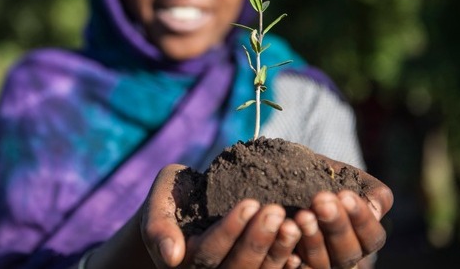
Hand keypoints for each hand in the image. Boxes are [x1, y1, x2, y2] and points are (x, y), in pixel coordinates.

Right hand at [141, 164, 304, 267]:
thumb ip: (158, 226)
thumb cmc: (172, 197)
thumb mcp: (159, 202)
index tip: (251, 202)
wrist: (187, 205)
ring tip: (295, 223)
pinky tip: (301, 244)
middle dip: (257, 241)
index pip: (207, 254)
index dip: (230, 231)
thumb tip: (172, 256)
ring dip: (278, 252)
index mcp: (183, 264)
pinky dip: (288, 263)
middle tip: (277, 210)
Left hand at [292, 156, 393, 268]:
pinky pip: (294, 264)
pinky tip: (287, 229)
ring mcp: (320, 262)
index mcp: (364, 239)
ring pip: (321, 261)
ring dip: (313, 238)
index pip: (372, 237)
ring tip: (303, 214)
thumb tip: (375, 207)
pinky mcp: (295, 263)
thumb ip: (372, 192)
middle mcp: (344, 256)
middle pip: (348, 252)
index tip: (345, 195)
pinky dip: (290, 249)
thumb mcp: (353, 179)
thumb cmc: (330, 178)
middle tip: (322, 200)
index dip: (361, 218)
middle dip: (336, 224)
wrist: (295, 175)